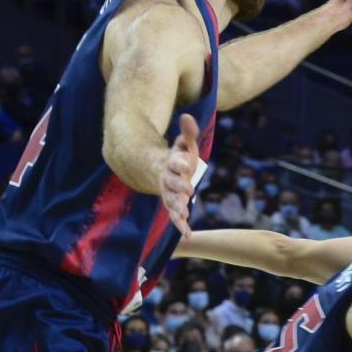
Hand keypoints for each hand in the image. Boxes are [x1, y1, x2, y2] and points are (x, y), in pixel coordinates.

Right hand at [160, 114, 199, 237]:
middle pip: (171, 184)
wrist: (162, 172)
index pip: (175, 162)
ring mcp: (168, 194)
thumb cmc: (178, 158)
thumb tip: (188, 117)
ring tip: (184, 217)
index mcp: (170, 164)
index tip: (188, 164)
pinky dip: (180, 225)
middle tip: (189, 191)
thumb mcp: (184, 145)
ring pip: (171, 202)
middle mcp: (167, 180)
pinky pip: (175, 216)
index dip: (181, 163)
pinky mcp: (173, 205)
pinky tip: (188, 234)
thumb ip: (187, 133)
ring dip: (177, 209)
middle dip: (179, 187)